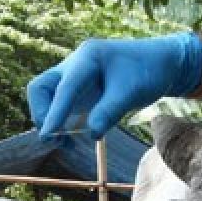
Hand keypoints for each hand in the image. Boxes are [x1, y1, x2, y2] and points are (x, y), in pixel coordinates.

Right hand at [27, 33, 201, 139]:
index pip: (65, 87)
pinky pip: (58, 106)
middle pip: (40, 87)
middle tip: (55, 137)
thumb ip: (110, 111)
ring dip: (49, 120)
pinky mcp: (78, 91)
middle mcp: (74, 65)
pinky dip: (59, 123)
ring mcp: (73, 77)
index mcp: (88, 58)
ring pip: (46, 97)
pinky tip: (71, 138)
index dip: (55, 112)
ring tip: (65, 142)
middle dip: (42, 113)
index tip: (48, 134)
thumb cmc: (149, 72)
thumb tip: (90, 134)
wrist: (161, 64)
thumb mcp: (132, 92)